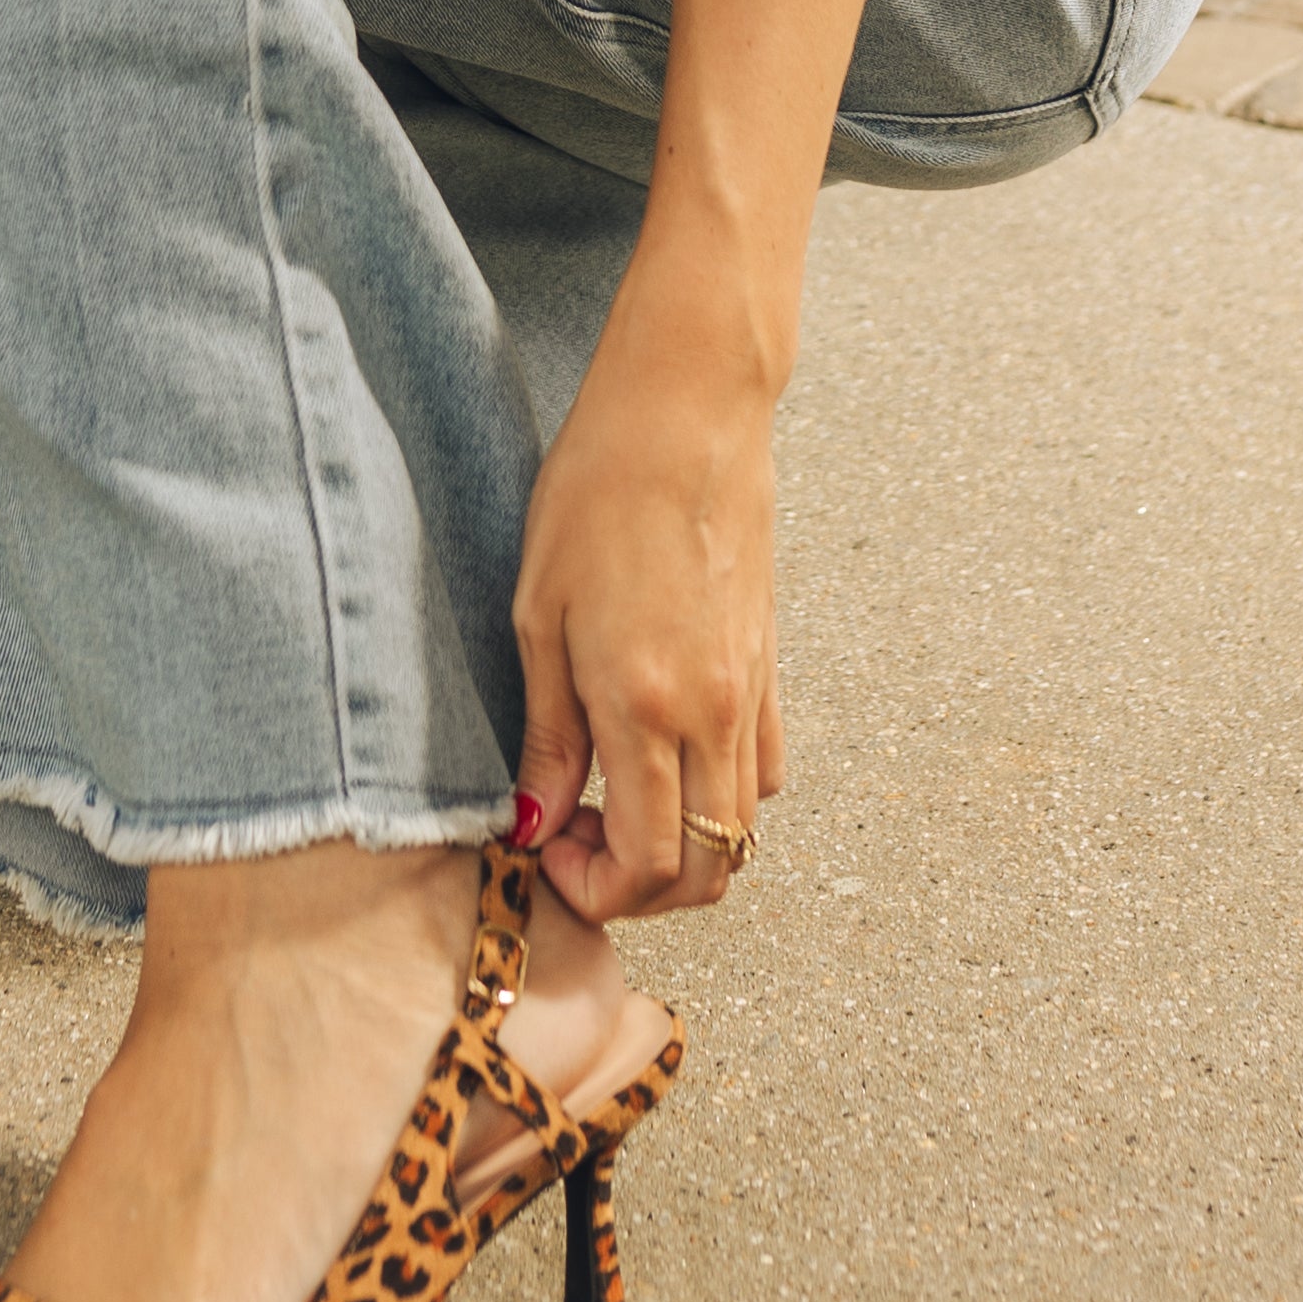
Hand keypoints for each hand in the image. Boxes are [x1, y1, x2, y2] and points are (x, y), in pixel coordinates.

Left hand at [508, 283, 783, 926]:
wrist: (685, 411)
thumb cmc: (597, 491)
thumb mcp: (539, 613)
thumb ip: (547, 733)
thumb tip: (533, 821)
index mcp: (647, 704)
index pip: (648, 863)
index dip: (596, 889)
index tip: (546, 851)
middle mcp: (712, 712)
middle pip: (706, 870)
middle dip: (639, 889)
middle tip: (576, 841)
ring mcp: (750, 690)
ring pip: (742, 830)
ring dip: (685, 849)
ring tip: (617, 802)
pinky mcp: (769, 663)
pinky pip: (763, 767)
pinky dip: (724, 798)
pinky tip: (669, 757)